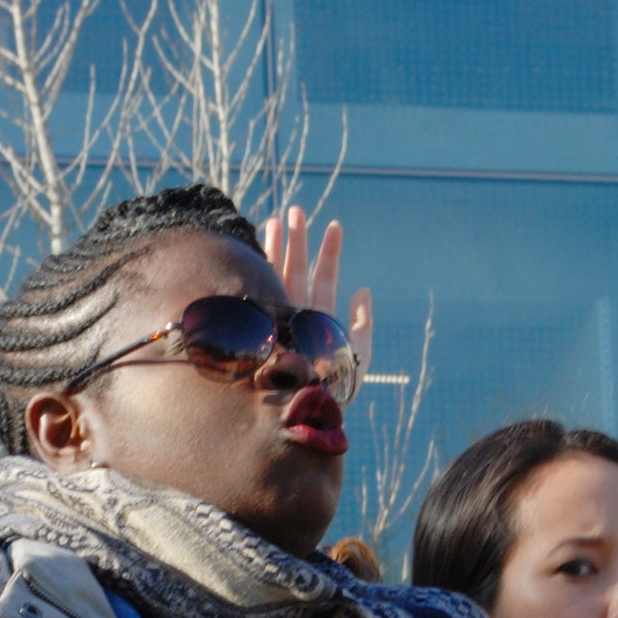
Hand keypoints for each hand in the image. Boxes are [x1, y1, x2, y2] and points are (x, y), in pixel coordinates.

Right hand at [264, 205, 373, 378]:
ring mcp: (280, 317)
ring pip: (277, 275)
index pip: (325, 278)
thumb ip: (363, 325)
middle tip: (295, 210)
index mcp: (321, 317)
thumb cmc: (337, 388)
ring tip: (274, 220)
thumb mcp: (358, 356)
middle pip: (298, 270)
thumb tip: (363, 290)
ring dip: (277, 248)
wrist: (309, 406)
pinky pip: (261, 293)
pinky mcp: (265, 325)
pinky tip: (254, 250)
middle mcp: (298, 314)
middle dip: (297, 240)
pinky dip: (259, 271)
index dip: (329, 252)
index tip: (334, 226)